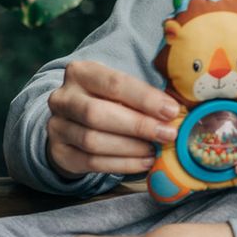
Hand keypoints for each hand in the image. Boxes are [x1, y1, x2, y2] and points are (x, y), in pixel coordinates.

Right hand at [46, 60, 181, 177]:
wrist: (73, 122)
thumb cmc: (109, 100)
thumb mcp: (122, 88)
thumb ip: (146, 93)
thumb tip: (180, 106)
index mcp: (81, 72)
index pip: (114, 83)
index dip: (145, 98)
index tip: (171, 110)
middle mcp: (63, 98)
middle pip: (98, 113)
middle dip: (138, 126)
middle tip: (168, 134)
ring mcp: (57, 126)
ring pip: (93, 141)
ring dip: (130, 148)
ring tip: (155, 150)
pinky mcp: (59, 153)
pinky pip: (91, 162)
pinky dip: (122, 164)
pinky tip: (143, 162)